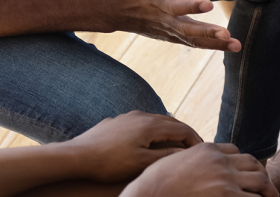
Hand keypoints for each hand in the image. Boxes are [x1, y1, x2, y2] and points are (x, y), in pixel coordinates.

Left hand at [64, 111, 203, 182]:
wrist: (77, 155)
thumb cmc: (109, 162)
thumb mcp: (141, 163)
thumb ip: (166, 156)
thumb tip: (185, 152)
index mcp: (150, 125)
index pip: (182, 129)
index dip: (195, 139)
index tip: (202, 149)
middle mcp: (141, 115)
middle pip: (171, 122)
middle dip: (185, 133)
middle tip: (195, 145)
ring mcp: (128, 117)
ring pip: (156, 121)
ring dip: (169, 131)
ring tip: (176, 143)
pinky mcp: (117, 122)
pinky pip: (142, 123)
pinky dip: (154, 131)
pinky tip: (150, 140)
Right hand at [109, 0, 240, 51]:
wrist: (115, 10)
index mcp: (159, 1)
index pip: (177, 6)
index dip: (192, 6)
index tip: (209, 4)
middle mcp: (165, 20)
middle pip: (188, 30)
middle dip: (208, 33)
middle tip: (226, 34)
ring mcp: (169, 31)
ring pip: (193, 40)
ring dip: (215, 44)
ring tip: (236, 45)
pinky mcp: (172, 36)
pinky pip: (193, 43)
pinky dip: (210, 46)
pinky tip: (227, 46)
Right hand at [120, 143, 277, 196]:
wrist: (147, 195)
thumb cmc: (155, 184)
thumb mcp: (174, 162)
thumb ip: (192, 160)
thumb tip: (197, 168)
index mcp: (207, 149)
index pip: (236, 151)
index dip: (244, 163)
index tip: (246, 173)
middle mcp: (220, 161)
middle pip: (253, 164)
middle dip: (262, 175)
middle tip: (268, 187)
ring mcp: (225, 179)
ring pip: (260, 181)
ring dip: (268, 191)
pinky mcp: (227, 196)